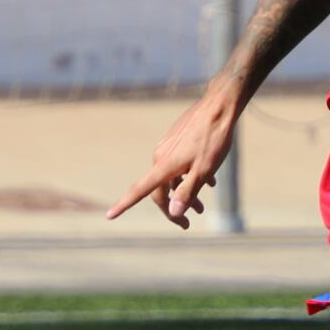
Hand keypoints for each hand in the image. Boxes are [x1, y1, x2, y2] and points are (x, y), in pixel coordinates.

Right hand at [107, 88, 239, 229]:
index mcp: (164, 166)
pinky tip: (209, 182)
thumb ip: (188, 192)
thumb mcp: (204, 170)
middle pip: (160, 189)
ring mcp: (168, 147)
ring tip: (201, 208)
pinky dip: (189, 176)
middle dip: (172, 209)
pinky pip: (179, 164)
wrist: (220, 106)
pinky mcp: (176, 139)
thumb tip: (173, 211)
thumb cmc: (214, 139)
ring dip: (184, 193)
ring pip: (172, 177)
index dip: (124, 204)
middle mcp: (161, 156)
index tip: (110, 216)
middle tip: (187, 223)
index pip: (140, 190)